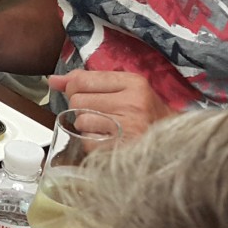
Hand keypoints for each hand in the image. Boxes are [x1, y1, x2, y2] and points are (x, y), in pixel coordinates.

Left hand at [48, 70, 172, 139]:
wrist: (174, 143)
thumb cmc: (145, 115)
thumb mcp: (124, 89)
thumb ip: (88, 81)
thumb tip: (54, 80)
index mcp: (133, 83)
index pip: (82, 79)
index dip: (73, 88)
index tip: (82, 94)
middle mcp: (132, 103)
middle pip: (77, 100)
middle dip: (81, 108)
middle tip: (98, 114)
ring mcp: (128, 127)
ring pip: (81, 121)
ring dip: (86, 127)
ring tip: (104, 128)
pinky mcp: (121, 148)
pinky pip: (87, 142)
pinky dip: (92, 143)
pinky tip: (108, 141)